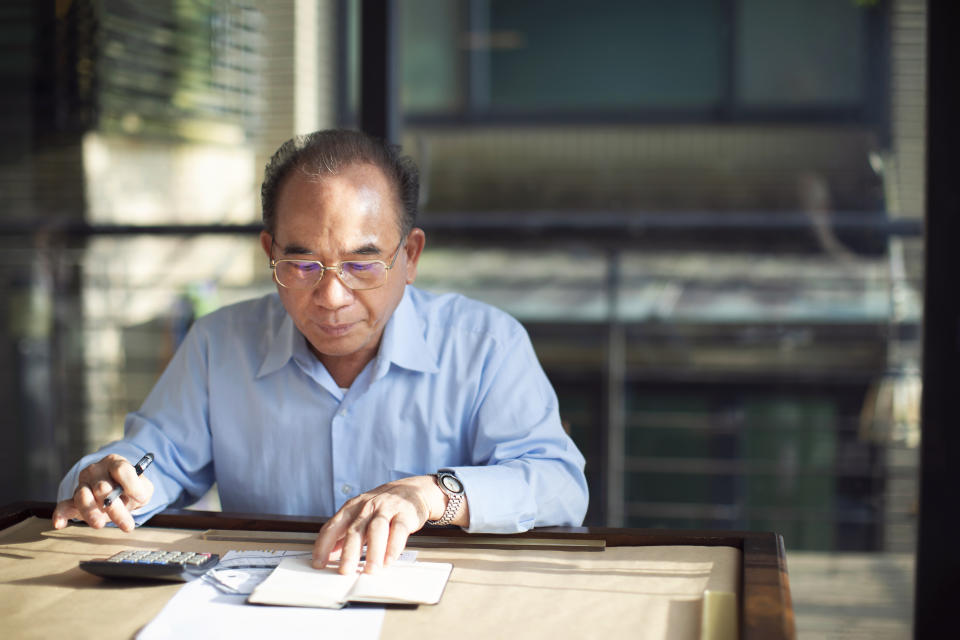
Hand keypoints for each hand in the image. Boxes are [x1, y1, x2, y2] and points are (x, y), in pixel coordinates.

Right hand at [51, 454, 153, 531]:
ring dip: (91, 512)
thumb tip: (137, 496)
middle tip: (127, 525)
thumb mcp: (143, 487)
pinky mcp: (73, 501)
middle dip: (115, 508)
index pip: (121, 470)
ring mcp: (83, 484)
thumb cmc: (132, 489)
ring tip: (99, 524)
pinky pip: (64, 506)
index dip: (131, 485)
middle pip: (102, 488)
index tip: (141, 498)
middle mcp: (96, 471)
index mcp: (114, 462)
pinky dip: (60, 515)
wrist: (120, 493)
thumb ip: (141, 489)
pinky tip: (59, 524)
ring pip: (83, 497)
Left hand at [313, 475, 458, 575]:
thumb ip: (344, 534)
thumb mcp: (360, 515)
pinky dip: (393, 547)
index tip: (318, 563)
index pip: (333, 526)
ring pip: (377, 530)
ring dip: (373, 551)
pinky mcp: (405, 514)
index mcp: (352, 508)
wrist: (412, 490)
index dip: (324, 545)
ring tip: (370, 570)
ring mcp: (387, 509)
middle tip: (344, 571)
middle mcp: (367, 507)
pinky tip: (389, 561)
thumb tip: (328, 555)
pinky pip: (398, 531)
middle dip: (348, 552)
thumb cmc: (382, 506)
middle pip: (355, 530)